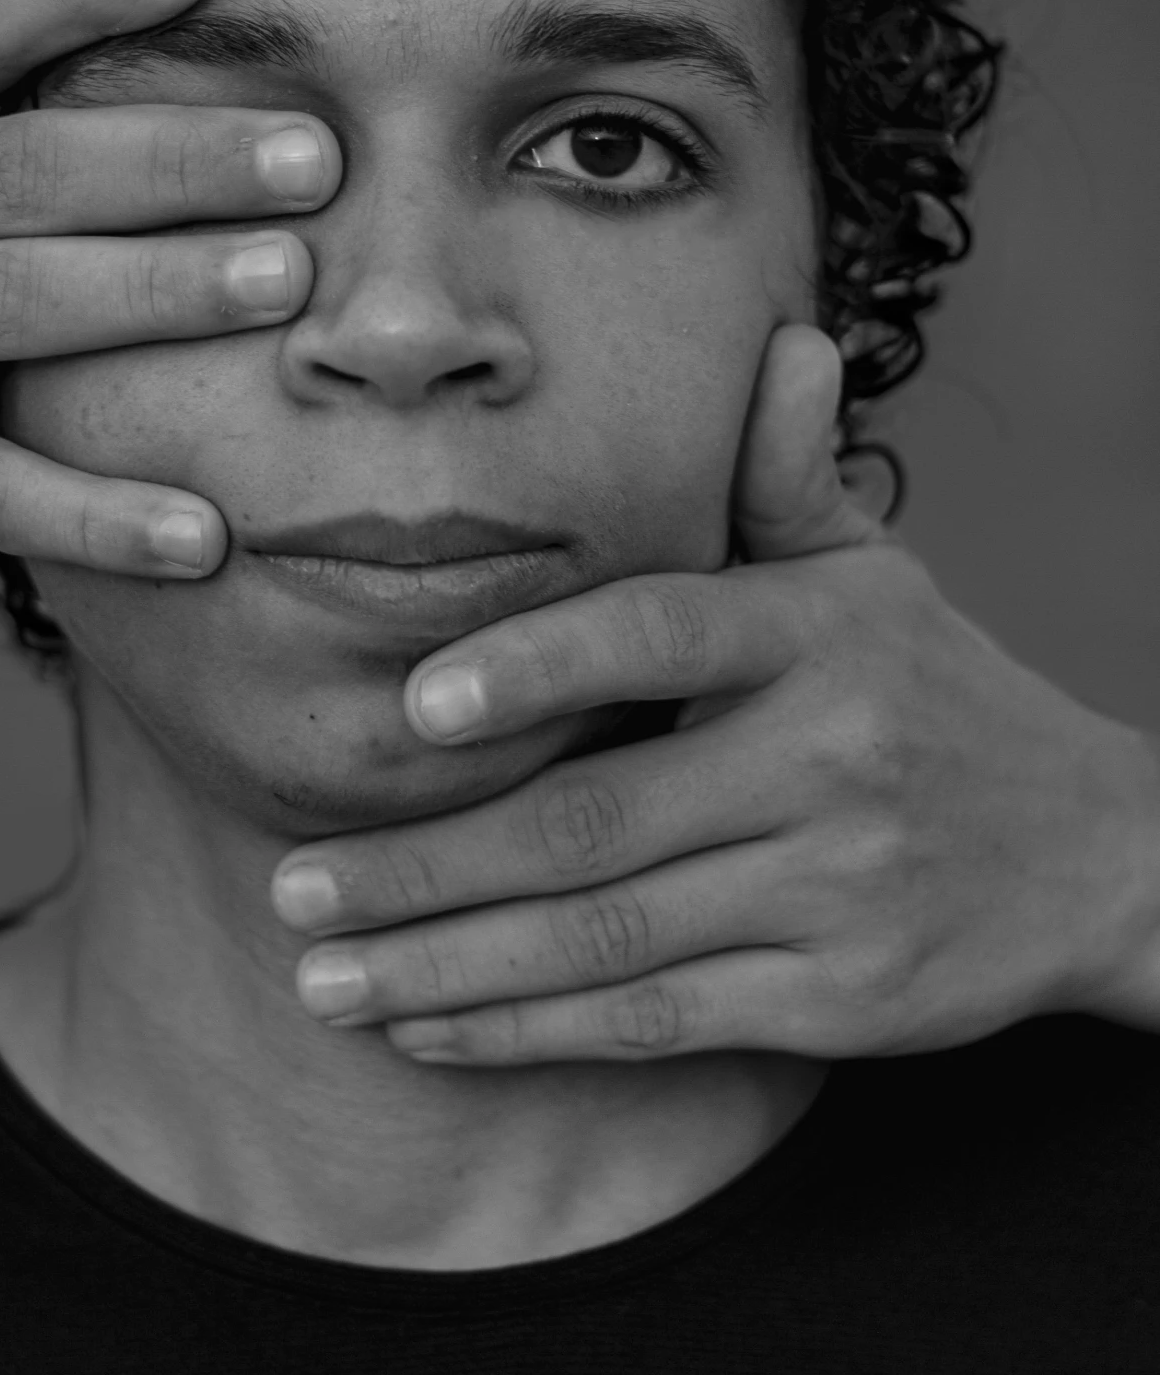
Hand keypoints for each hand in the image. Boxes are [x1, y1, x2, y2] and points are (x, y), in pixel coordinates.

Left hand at [278, 326, 1159, 1060]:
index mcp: (820, 631)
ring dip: (448, 963)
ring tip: (326, 978)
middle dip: (427, 865)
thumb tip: (781, 345)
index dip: (532, 669)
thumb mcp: (876, 576)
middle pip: (594, 819)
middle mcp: (830, 758)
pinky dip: (531, 1030)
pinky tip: (431, 1027)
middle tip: (296, 884)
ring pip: (607, 939)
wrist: (1101, 854)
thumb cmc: (938, 694)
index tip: (409, 709)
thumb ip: (788, 481)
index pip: (659, 633)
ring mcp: (836, 889)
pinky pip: (657, 1022)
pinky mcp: (840, 1001)